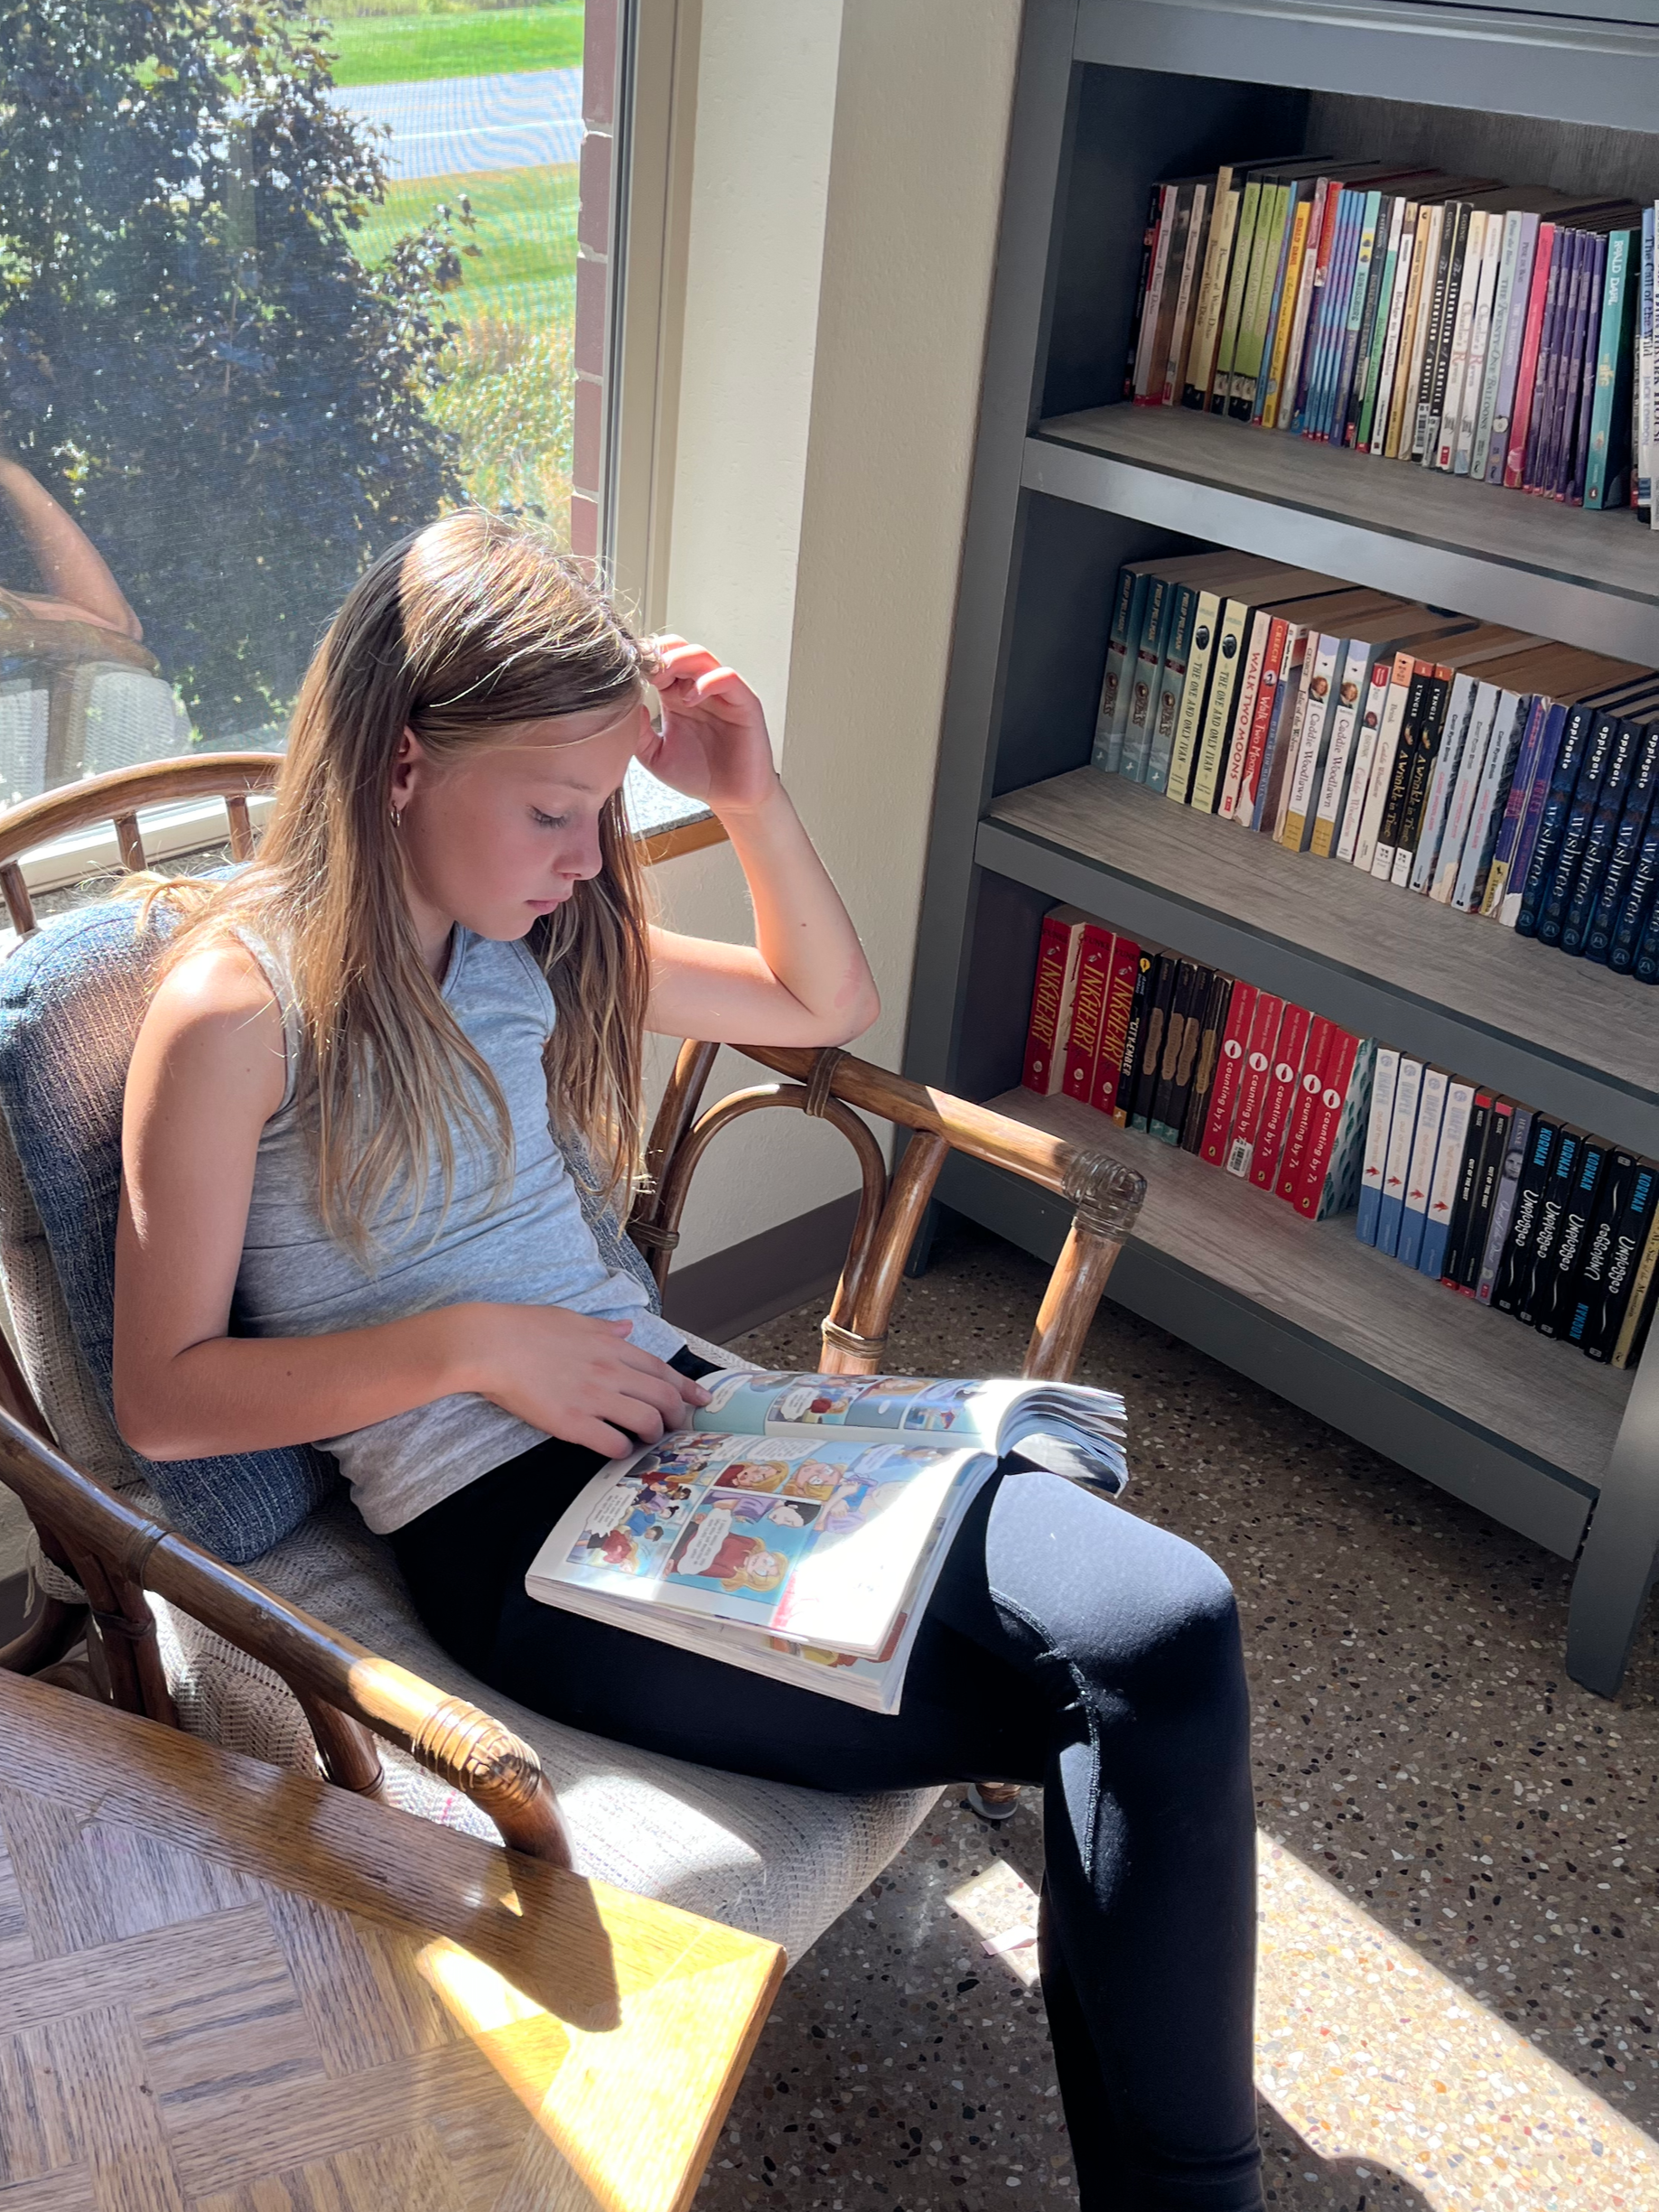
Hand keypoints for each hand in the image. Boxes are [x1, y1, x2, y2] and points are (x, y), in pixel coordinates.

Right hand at [452, 1304, 709, 1457]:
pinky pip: (613, 1442)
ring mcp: (594, 1397)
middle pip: (664, 1398)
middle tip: (678, 1427)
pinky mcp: (573, 1422)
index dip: (687, 1387)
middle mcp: (611, 1371)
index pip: (661, 1369)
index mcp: (611, 1346)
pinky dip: (623, 1450)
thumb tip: (627, 1328)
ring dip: (654, 1435)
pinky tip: (619, 1452)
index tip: (703, 1399)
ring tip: (648, 1441)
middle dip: (678, 1416)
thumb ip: (604, 1329)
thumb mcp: (572, 1319)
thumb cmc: (525, 1328)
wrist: (490, 1344)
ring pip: (647, 1422)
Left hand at [636, 636, 780, 817]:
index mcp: (677, 696)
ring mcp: (722, 694)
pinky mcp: (743, 703)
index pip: (661, 661)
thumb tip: (625, 705)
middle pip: (680, 649)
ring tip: (663, 677)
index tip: (627, 668)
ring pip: (702, 657)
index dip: (644, 660)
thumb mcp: (655, 755)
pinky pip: (727, 678)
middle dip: (659, 654)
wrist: (731, 798)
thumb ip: (638, 732)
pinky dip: (707, 681)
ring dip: (679, 660)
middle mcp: (699, 689)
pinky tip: (690, 700)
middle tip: (644, 668)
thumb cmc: (698, 776)